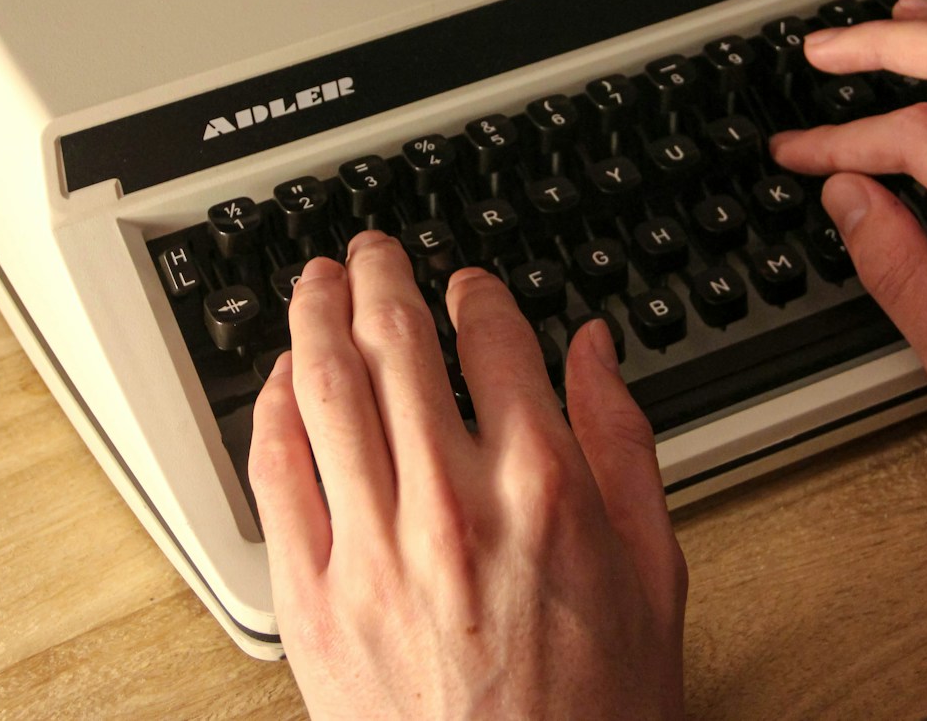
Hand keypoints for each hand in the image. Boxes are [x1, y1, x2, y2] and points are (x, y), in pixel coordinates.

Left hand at [248, 232, 686, 719]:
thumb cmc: (593, 713)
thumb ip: (623, 444)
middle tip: (373, 252)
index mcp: (543, 488)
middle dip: (381, 278)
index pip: (494, 341)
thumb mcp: (655, 574)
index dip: (476, 294)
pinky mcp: (312, 598)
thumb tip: (596, 352)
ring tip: (315, 282)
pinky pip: (274, 475)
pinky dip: (271, 410)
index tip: (467, 287)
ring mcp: (370, 549)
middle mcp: (450, 503)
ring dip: (313, 316)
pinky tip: (279, 379)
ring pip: (324, 389)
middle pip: (396, 344)